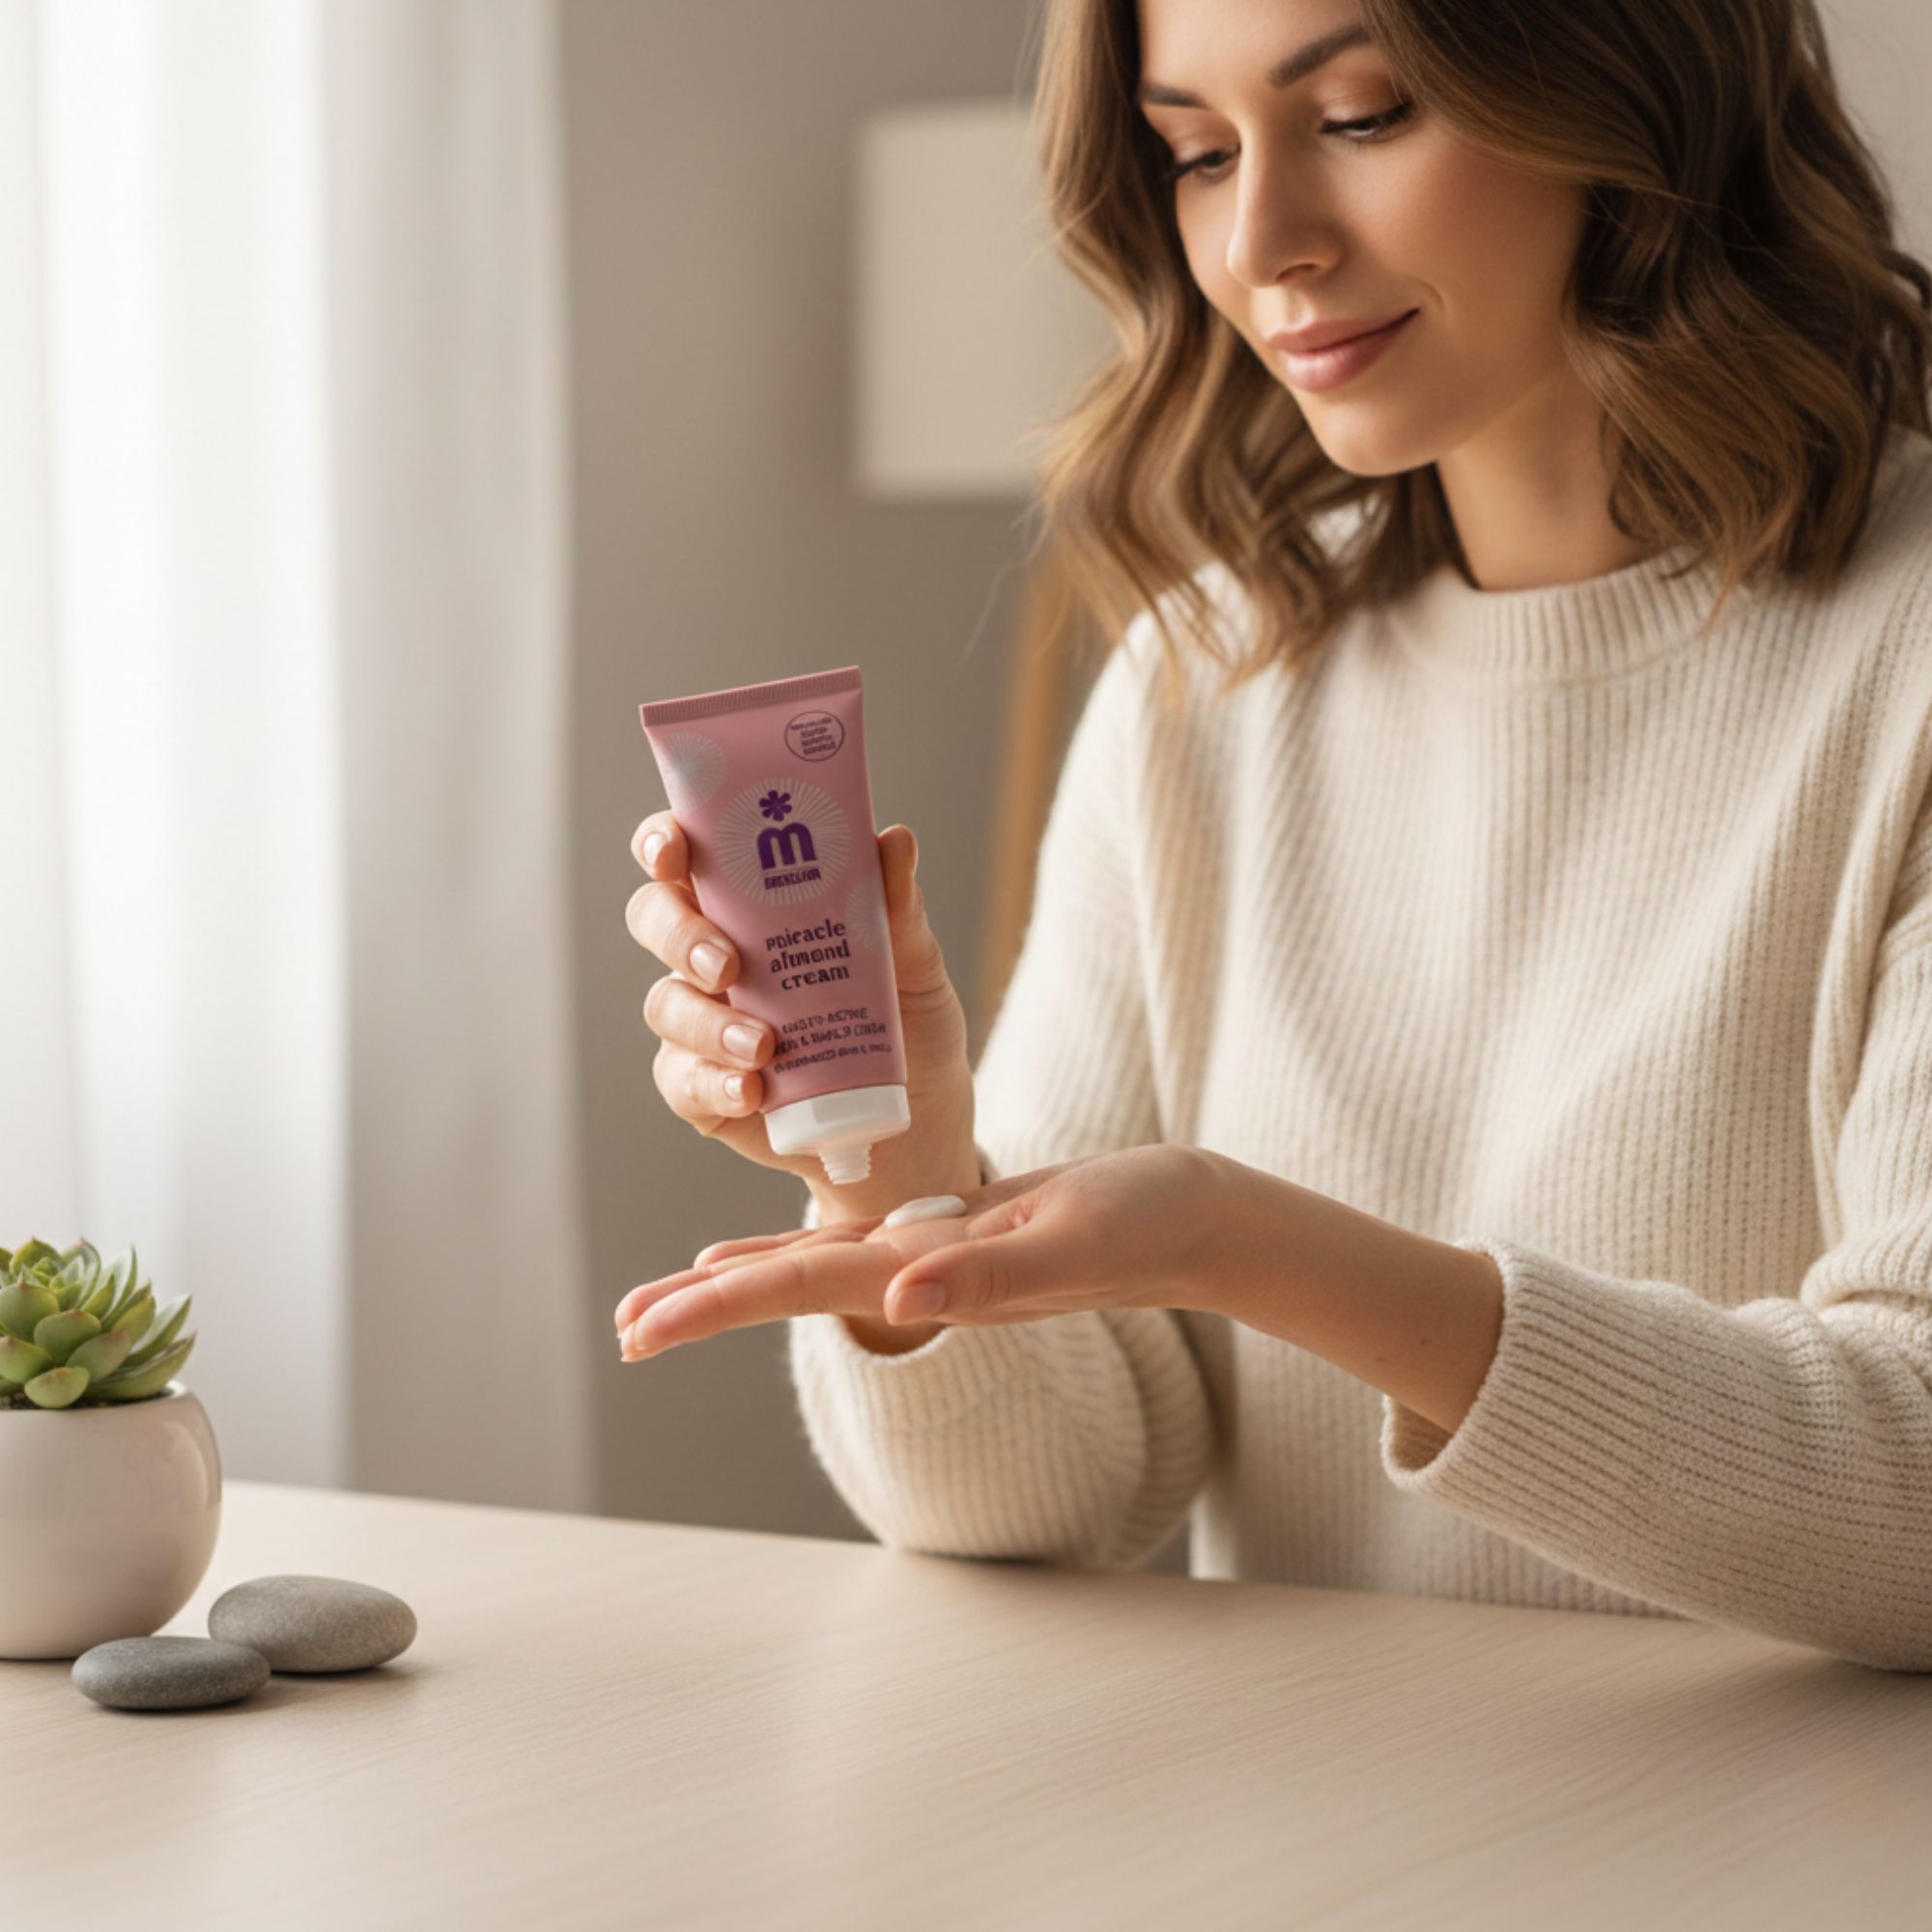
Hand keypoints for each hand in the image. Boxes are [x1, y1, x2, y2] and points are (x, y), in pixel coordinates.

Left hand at [611, 1144, 1249, 1359]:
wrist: (1193, 1219)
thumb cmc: (1145, 1222)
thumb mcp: (1070, 1238)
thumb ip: (988, 1275)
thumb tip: (896, 1297)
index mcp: (931, 1275)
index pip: (801, 1289)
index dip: (714, 1305)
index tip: (638, 1328)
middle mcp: (916, 1272)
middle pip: (786, 1287)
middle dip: (698, 1307)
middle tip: (619, 1326)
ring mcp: (929, 1256)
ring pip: (808, 1269)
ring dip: (729, 1287)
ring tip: (656, 1301)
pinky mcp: (947, 1230)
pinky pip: (848, 1242)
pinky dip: (788, 1250)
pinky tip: (747, 1254)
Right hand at [623, 812, 978, 1201]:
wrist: (917, 1120)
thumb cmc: (906, 1024)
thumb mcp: (914, 963)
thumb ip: (897, 908)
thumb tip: (896, 841)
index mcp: (753, 903)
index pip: (688, 854)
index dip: (663, 842)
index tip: (673, 852)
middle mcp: (714, 952)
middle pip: (655, 919)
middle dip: (679, 935)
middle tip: (728, 965)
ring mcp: (703, 1022)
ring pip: (667, 1004)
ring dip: (707, 1023)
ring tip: (765, 1047)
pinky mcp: (703, 1088)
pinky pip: (682, 1080)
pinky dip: (713, 1083)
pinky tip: (752, 1091)